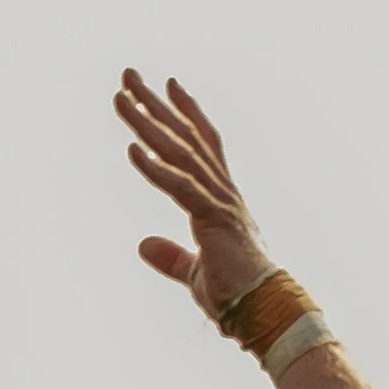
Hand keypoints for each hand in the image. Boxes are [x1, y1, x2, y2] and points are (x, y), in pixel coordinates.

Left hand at [114, 71, 276, 321]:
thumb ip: (171, 257)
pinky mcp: (213, 220)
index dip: (186, 114)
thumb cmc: (239, 298)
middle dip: (155, 104)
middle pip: (185, 137)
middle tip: (128, 74)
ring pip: (179, 152)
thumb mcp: (195, 274)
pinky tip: (132, 149)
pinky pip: (179, 187)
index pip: (203, 146)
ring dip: (148, 123)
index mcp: (221, 201)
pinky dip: (155, 168)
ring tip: (121, 97)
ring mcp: (220, 202)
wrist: (266, 313)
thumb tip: (143, 245)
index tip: (168, 86)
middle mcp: (223, 192)